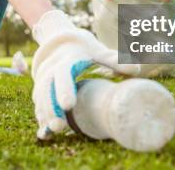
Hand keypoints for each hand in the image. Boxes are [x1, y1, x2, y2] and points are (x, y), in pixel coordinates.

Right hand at [31, 10, 139, 139]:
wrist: (61, 41)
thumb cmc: (85, 48)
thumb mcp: (98, 50)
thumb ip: (114, 60)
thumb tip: (136, 69)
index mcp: (66, 61)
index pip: (62, 74)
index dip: (64, 89)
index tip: (68, 105)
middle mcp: (51, 70)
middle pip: (47, 89)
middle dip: (51, 108)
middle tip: (59, 126)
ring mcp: (44, 79)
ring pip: (40, 98)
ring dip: (45, 115)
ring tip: (54, 131)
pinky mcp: (41, 88)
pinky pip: (38, 103)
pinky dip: (41, 117)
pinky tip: (44, 133)